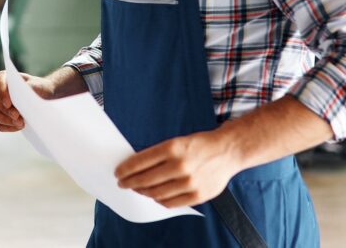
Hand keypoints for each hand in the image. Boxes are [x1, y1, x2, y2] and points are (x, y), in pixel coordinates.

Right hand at [0, 70, 54, 131]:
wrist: (43, 98)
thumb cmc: (39, 88)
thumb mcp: (38, 85)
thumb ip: (30, 87)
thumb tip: (22, 96)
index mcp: (4, 78)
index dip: (2, 93)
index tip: (8, 104)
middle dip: (7, 111)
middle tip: (18, 117)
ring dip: (7, 120)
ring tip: (21, 123)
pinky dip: (8, 127)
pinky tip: (19, 126)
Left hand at [114, 130, 240, 207]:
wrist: (227, 151)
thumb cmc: (198, 145)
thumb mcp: (176, 141)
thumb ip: (157, 154)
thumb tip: (134, 167)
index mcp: (172, 148)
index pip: (140, 162)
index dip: (125, 169)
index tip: (118, 173)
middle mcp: (180, 165)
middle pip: (145, 179)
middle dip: (129, 182)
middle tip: (123, 183)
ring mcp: (189, 182)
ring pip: (156, 193)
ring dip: (142, 192)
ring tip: (138, 189)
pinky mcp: (198, 195)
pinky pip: (170, 203)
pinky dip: (159, 200)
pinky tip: (155, 196)